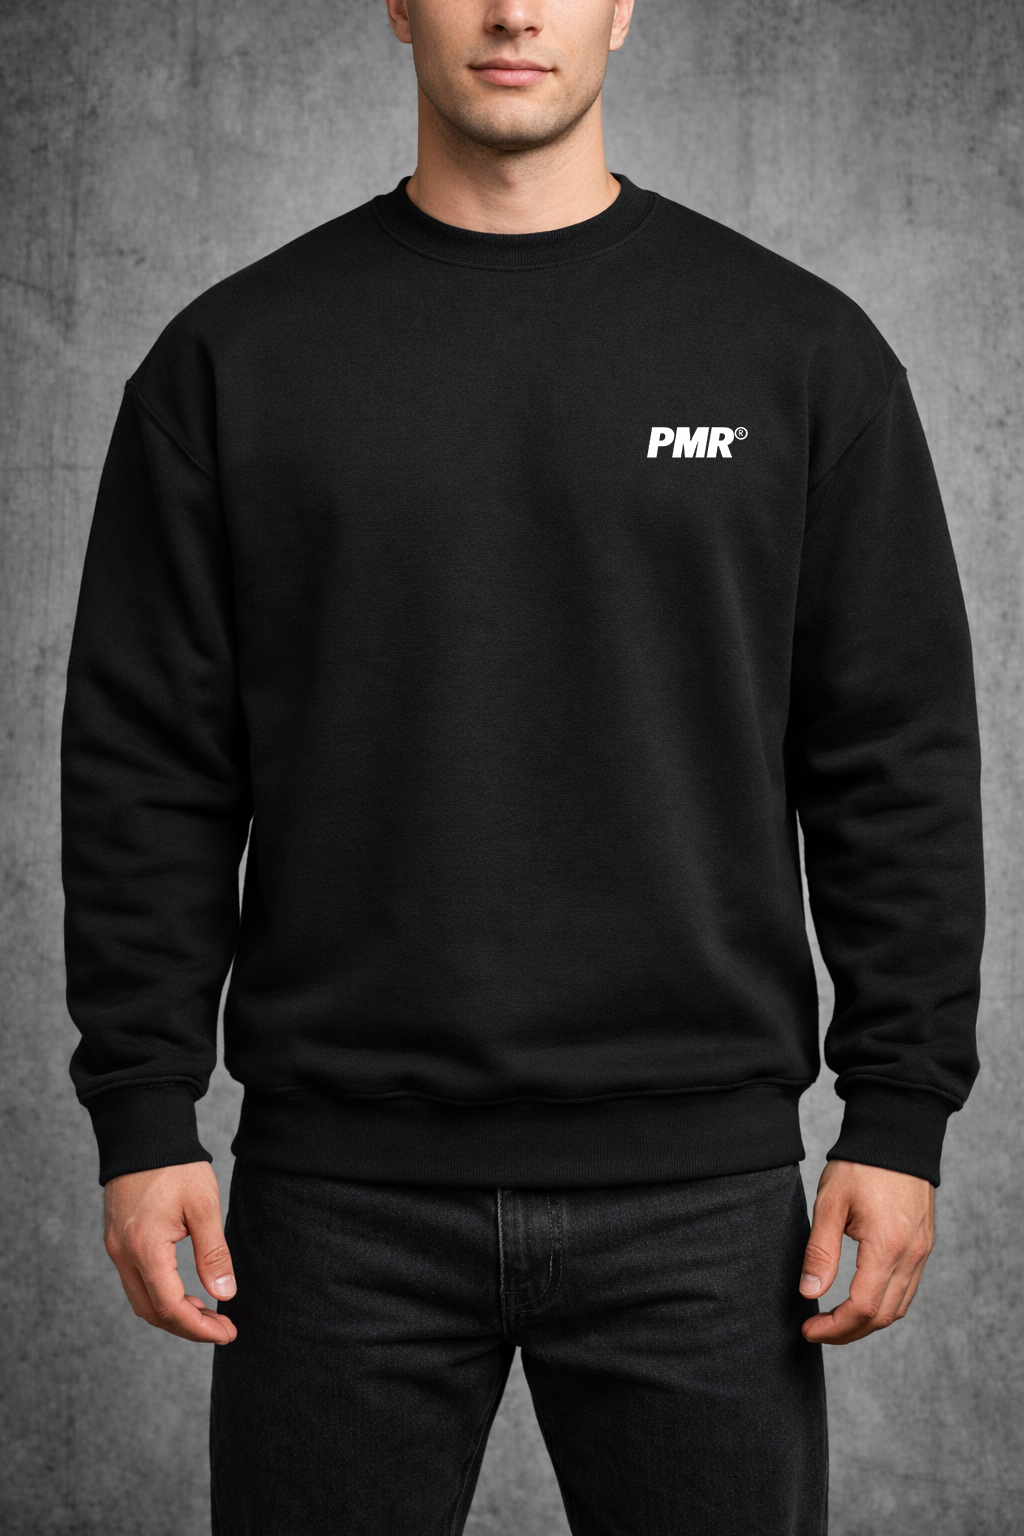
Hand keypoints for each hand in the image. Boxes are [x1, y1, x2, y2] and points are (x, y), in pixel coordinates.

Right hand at [103, 1161, 237, 1344]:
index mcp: (145, 1248)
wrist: (143, 1132)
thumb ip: (214, 1254)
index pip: (169, 1308)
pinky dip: (159, 1294)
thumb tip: (225, 1294)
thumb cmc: (176, 1165)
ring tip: (207, 1311)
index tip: (228, 1333)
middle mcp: (123, 1254)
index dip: (199, 1328)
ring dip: (172, 1312)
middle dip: (187, 1327)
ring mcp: (115, 1248)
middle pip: (151, 1312)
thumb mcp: (204, 1207)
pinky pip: (134, 1281)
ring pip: (140, 1299)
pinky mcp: (115, 1240)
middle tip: (221, 1327)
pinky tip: (184, 1290)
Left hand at [799, 1159, 933, 1344]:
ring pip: (899, 1307)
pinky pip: (908, 1288)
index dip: (835, 1327)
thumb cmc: (860, 1164)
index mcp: (887, 1246)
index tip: (808, 1330)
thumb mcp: (830, 1203)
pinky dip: (885, 1303)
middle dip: (849, 1332)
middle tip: (817, 1331)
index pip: (864, 1308)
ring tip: (835, 1321)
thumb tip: (809, 1293)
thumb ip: (820, 1251)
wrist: (896, 1135)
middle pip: (884, 1316)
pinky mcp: (924, 1245)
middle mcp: (911, 1255)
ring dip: (868, 1322)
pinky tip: (861, 1298)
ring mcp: (922, 1251)